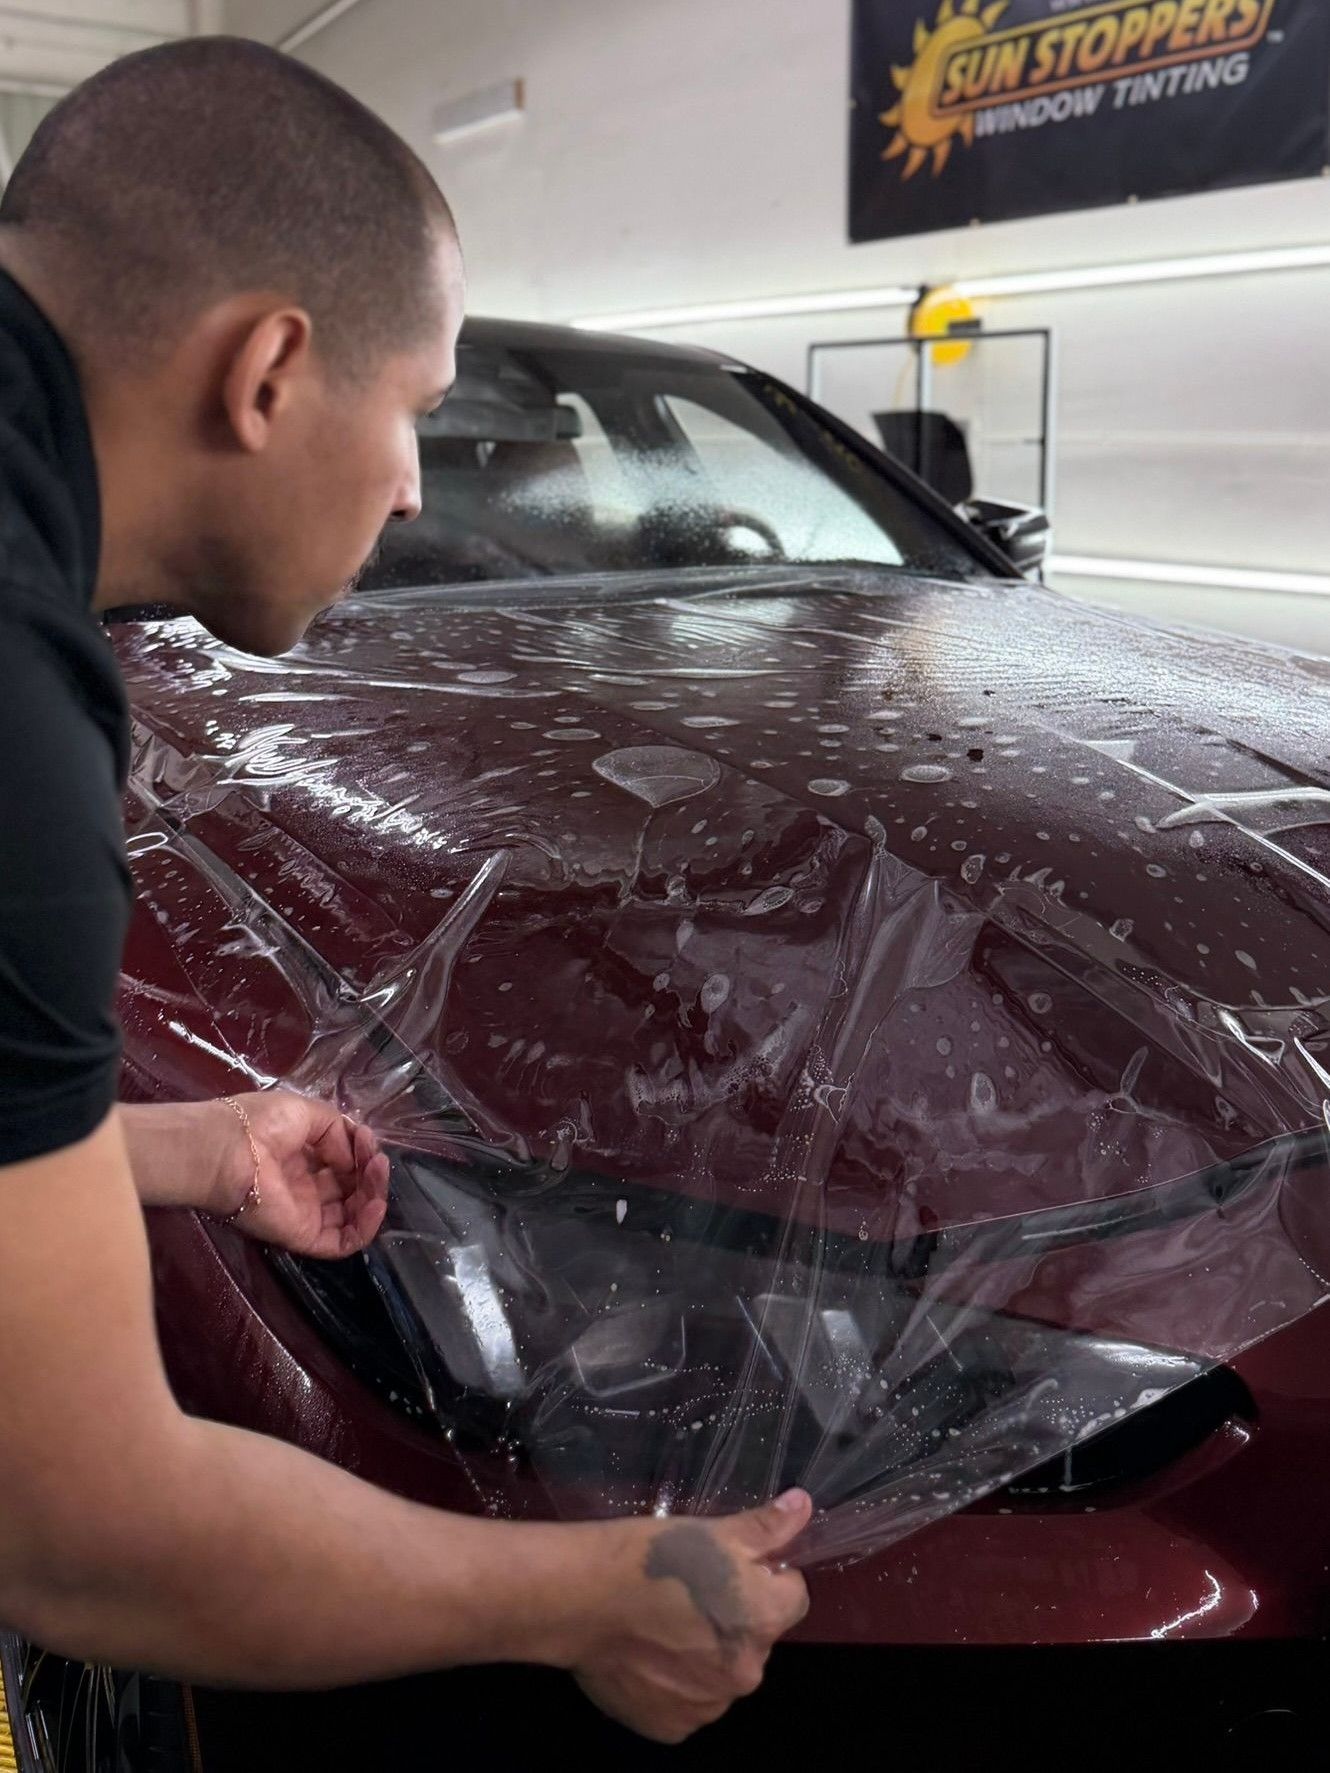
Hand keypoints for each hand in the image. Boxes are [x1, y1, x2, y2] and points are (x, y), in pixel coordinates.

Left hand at [210, 1091, 390, 1258]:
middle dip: (370, 1174)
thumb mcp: (305, 1112)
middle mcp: (304, 1187)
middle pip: (350, 1190)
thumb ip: (337, 1131)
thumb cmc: (259, 1124)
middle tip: (377, 1160)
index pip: (341, 1164)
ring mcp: (305, 1214)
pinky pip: (342, 1241)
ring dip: (373, 1196)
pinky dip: (366, 1228)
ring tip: (377, 1173)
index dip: (360, 1153)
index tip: (367, 1139)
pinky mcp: (303, 1235)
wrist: (228, 1150)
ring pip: (351, 1216)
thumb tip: (352, 1158)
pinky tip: (375, 1204)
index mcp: (299, 1158)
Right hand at [574, 1491, 811, 1743]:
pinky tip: (646, 1653)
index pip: (791, 1596)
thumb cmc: (652, 1556)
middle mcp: (745, 1673)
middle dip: (732, 1617)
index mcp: (763, 1621)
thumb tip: (803, 1506)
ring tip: (661, 1623)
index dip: (764, 1577)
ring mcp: (707, 1706)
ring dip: (703, 1653)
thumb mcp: (714, 1530)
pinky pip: (686, 1701)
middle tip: (689, 1592)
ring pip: (720, 1672)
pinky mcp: (670, 1727)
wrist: (581, 1599)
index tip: (729, 1567)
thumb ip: (766, 1527)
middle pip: (754, 1638)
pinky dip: (672, 1682)